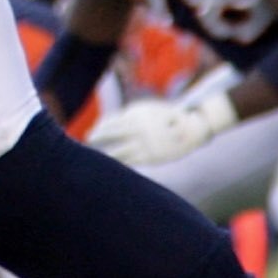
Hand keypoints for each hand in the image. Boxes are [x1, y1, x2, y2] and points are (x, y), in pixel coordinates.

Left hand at [86, 88, 238, 168]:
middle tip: (87, 143)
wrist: (191, 127)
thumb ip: (126, 116)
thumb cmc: (163, 116)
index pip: (110, 122)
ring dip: (105, 155)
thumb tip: (104, 126)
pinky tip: (113, 167)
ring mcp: (145, 143)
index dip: (98, 129)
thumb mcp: (145, 110)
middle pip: (110, 135)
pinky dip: (120, 164)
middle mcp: (138, 128)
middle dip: (96, 139)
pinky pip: (131, 162)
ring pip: (119, 151)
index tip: (90, 135)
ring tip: (96, 159)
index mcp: (136, 115)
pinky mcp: (152, 156)